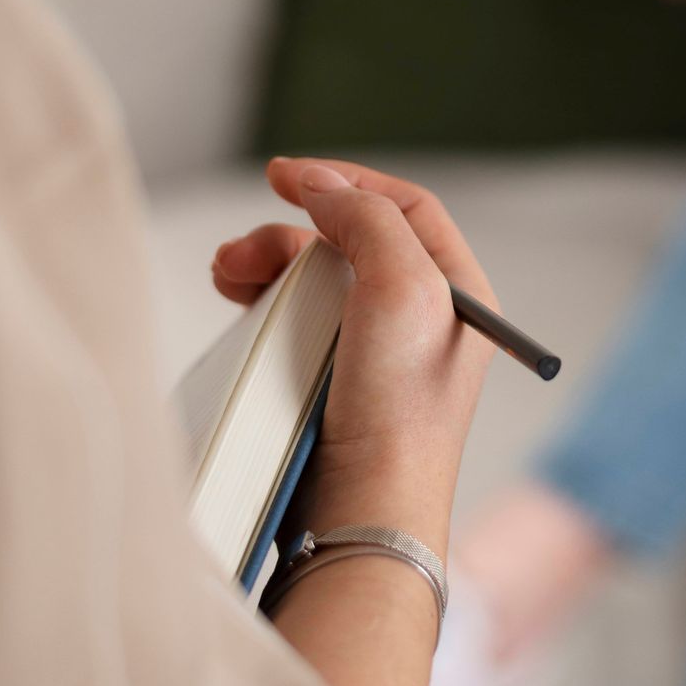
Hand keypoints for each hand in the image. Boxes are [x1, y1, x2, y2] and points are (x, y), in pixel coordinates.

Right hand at [211, 160, 496, 557]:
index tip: (285, 176)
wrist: (364, 509)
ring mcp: (377, 351)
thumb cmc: (398, 408)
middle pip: (351, 240)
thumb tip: (324, 184)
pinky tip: (239, 305)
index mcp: (457, 288)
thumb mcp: (402, 285)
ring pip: (317, 279)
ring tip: (228, 274)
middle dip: (291, 233)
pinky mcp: (336, 383)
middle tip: (240, 252)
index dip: (346, 180)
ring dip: (268, 265)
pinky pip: (298, 322)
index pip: (403, 207)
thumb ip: (367, 217)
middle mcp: (423, 316)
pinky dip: (265, 304)